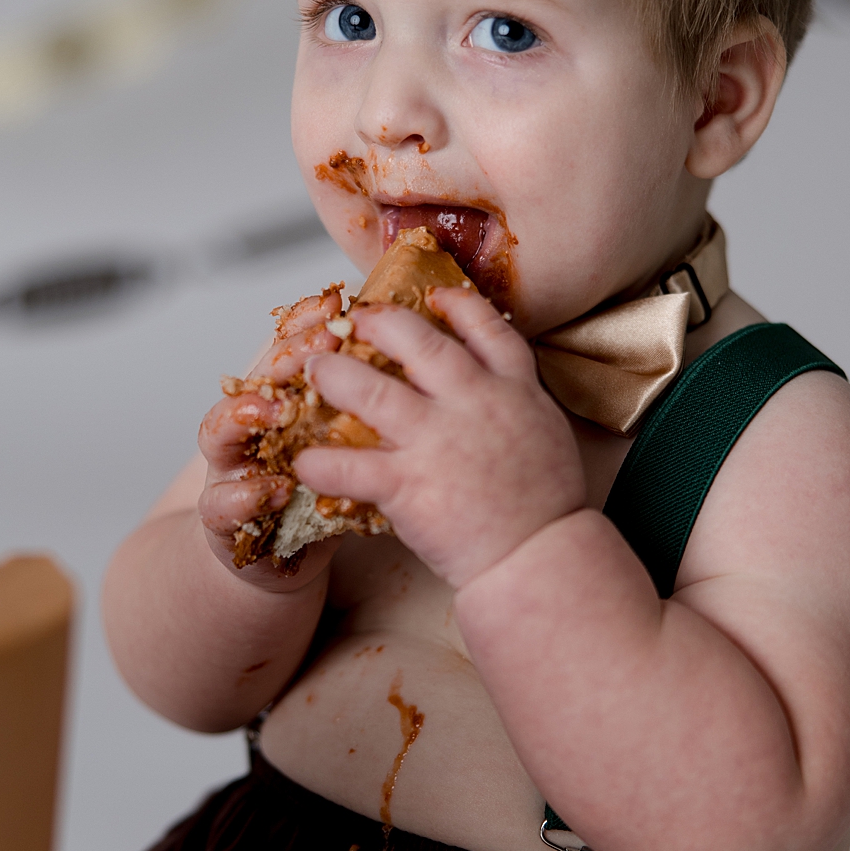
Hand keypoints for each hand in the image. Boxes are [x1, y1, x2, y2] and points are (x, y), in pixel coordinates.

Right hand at [197, 285, 345, 590]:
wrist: (277, 556)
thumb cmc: (322, 489)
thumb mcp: (350, 440)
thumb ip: (371, 401)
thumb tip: (420, 351)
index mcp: (283, 396)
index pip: (287, 346)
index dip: (305, 322)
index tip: (335, 302)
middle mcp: (250, 424)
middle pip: (256, 376)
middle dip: (284, 356)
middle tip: (321, 345)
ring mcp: (230, 468)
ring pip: (218, 430)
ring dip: (245, 415)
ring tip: (275, 409)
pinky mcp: (224, 517)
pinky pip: (223, 503)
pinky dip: (246, 495)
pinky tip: (276, 488)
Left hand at [294, 287, 585, 589]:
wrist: (539, 555)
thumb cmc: (545, 505)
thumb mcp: (546, 431)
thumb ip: (515, 402)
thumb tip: (494, 388)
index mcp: (513, 389)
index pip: (486, 327)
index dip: (457, 304)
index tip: (436, 294)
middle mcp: (472, 403)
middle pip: (417, 341)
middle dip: (379, 323)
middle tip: (356, 321)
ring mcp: (436, 441)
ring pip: (370, 390)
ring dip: (334, 376)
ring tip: (315, 370)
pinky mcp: (408, 484)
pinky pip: (349, 466)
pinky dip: (320, 462)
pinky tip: (303, 462)